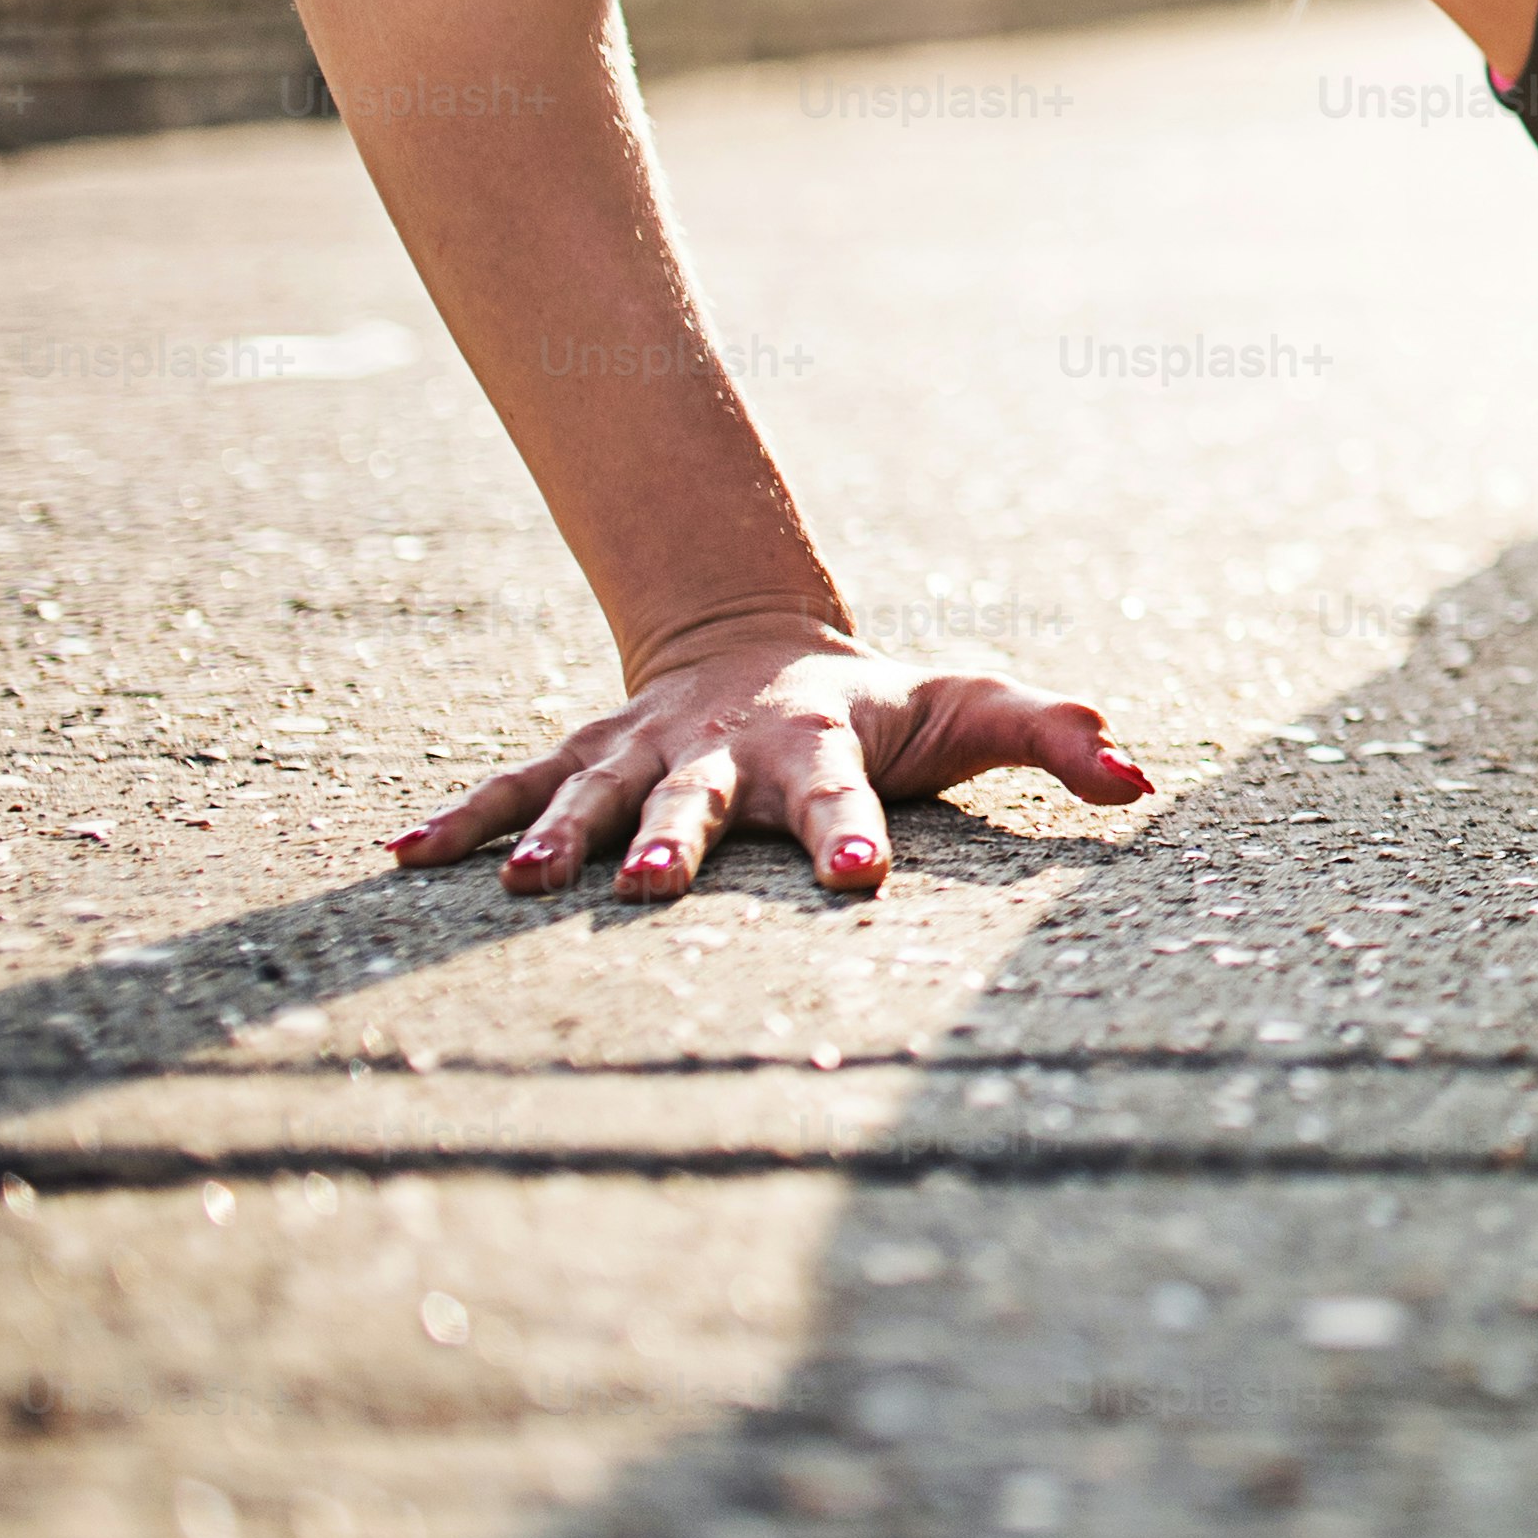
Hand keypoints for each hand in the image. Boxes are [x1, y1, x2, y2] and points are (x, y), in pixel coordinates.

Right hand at [382, 612, 1153, 899]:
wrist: (762, 645)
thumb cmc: (886, 706)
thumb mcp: (973, 710)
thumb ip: (1055, 738)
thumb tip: (1140, 776)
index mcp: (818, 744)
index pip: (845, 796)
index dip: (853, 835)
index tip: (861, 879)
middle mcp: (722, 750)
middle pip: (702, 800)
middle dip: (680, 844)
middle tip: (658, 892)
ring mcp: (645, 754)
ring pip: (595, 794)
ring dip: (556, 837)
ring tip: (522, 885)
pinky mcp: (587, 758)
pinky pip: (513, 786)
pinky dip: (459, 819)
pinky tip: (397, 859)